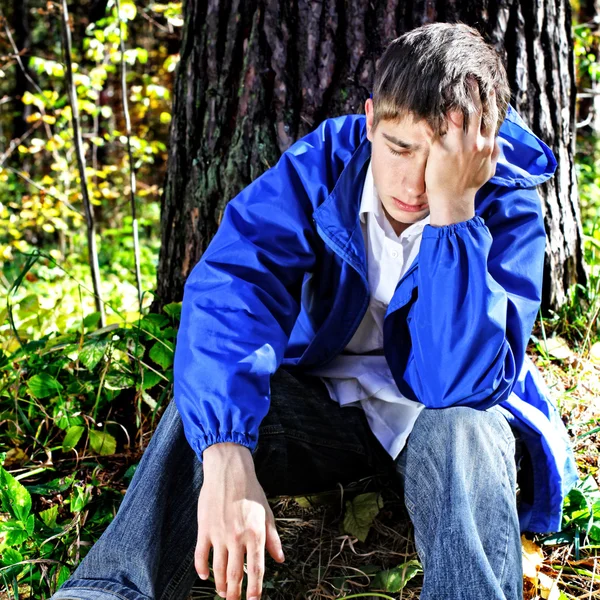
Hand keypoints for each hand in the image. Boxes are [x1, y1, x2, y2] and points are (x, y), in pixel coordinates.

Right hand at [195, 442, 284, 599]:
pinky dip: (202, 569)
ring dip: (221, 585)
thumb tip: (280, 559)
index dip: (255, 590)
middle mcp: (237, 538)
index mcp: (255, 534)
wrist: (229, 471)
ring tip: (223, 593)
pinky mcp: (204, 529)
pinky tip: (206, 576)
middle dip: (235, 594)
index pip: (256, 570)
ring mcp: (219, 534)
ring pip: (218, 569)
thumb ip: (272, 538)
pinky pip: (201, 556)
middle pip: (235, 575)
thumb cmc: (251, 491)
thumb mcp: (267, 513)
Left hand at [425, 86, 499, 225]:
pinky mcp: (440, 151)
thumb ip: (495, 154)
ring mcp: (457, 146)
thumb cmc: (469, 188)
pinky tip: (426, 103)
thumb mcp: (489, 170)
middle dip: (472, 90)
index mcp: (487, 145)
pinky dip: (431, 115)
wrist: (454, 203)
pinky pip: (435, 128)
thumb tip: (499, 142)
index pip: (490, 115)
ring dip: (452, 97)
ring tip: (447, 83)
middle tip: (467, 75)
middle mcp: (475, 143)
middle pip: (475, 109)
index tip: (486, 84)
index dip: (489, 98)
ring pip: (457, 114)